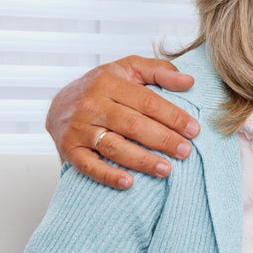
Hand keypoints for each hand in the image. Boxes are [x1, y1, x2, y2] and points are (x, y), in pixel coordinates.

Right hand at [45, 56, 198, 188]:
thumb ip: (160, 71)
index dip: (173, 117)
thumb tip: (189, 81)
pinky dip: (108, 176)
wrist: (58, 103)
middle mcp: (92, 105)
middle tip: (186, 152)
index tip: (194, 130)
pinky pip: (89, 166)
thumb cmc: (103, 86)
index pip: (148, 102)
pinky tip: (129, 183)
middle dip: (163, 140)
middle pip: (134, 125)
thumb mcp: (129, 69)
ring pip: (115, 147)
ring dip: (142, 161)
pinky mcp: (69, 149)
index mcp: (109, 82)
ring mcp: (79, 128)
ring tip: (167, 169)